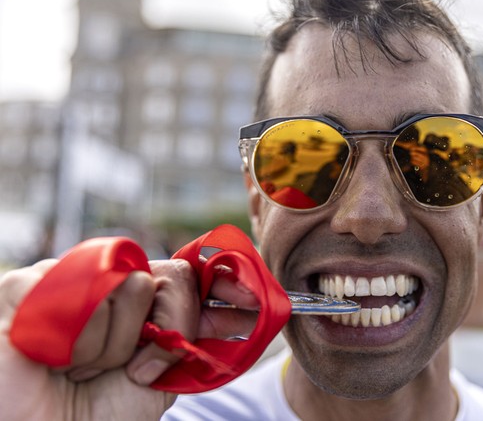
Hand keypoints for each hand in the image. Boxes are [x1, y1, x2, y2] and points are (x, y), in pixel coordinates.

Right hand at [0, 258, 260, 420]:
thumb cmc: (94, 410)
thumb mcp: (159, 380)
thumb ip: (191, 343)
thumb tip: (243, 315)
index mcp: (143, 302)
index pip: (193, 273)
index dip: (227, 282)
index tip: (253, 300)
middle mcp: (112, 282)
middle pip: (176, 275)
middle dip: (172, 327)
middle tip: (136, 366)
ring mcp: (74, 276)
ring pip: (134, 286)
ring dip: (115, 346)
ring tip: (82, 368)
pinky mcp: (32, 282)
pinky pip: (83, 295)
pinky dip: (77, 341)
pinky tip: (56, 357)